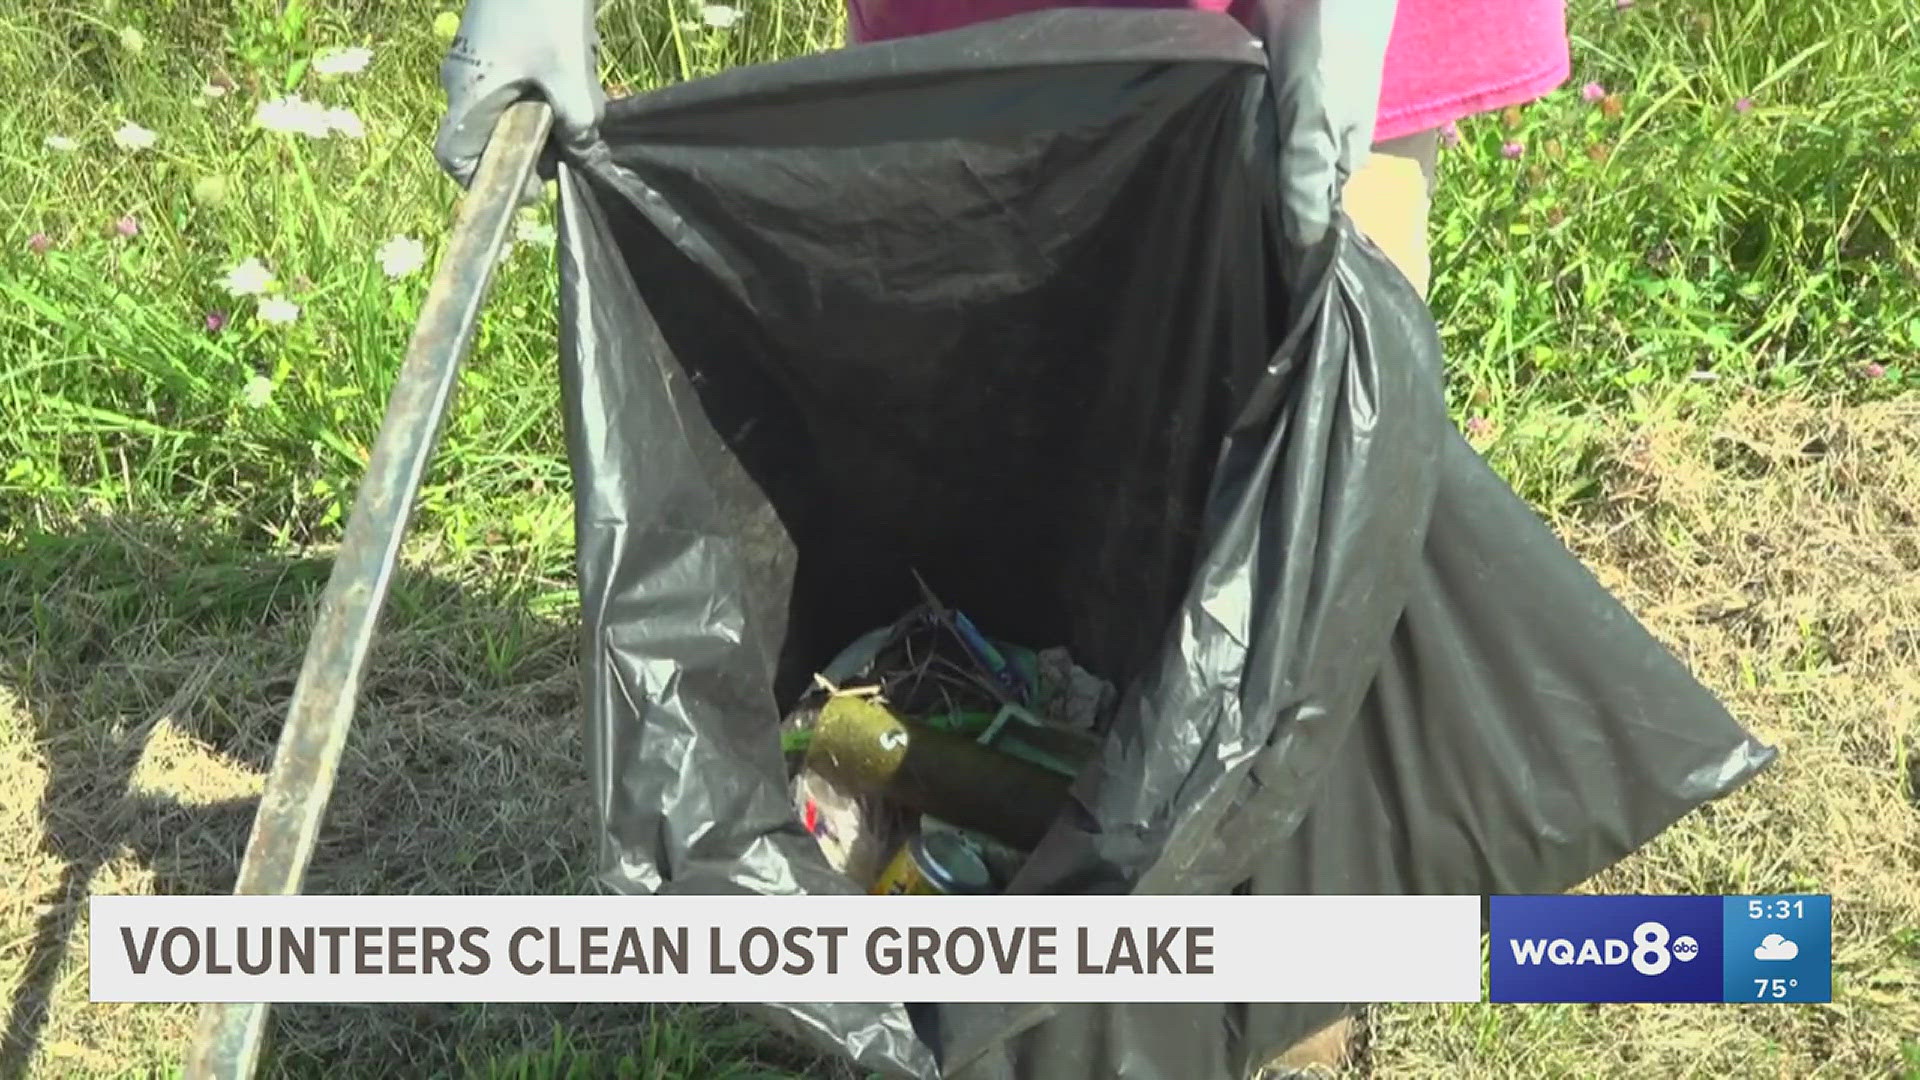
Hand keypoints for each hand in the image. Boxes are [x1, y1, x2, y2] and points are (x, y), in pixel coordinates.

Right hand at [434, 0, 605, 198]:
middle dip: (527, 149)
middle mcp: (461, 80)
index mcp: (468, 95)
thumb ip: (579, 123)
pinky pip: (512, 81)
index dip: (488, 182)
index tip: (533, 183)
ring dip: (539, 118)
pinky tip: (571, 76)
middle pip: (486, 136)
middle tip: (568, 148)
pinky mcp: (491, 41)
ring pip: (503, 107)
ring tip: (574, 109)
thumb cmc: (545, 11)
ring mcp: (474, 58)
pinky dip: (539, 90)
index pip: (454, 158)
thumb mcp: (570, 74)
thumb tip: (586, 154)